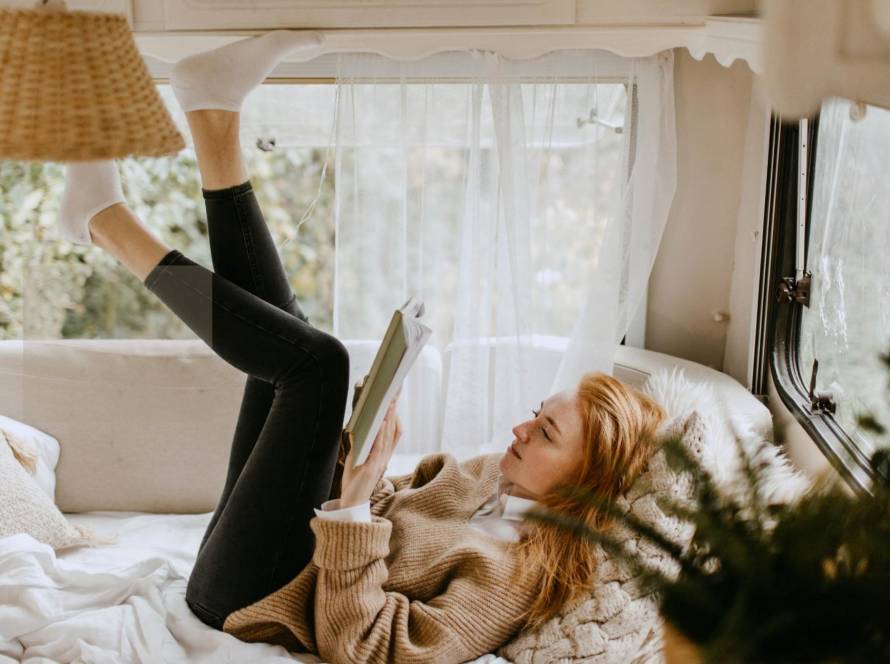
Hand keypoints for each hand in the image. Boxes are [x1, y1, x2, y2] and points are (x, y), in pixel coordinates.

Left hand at [340, 393, 402, 507]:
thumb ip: (361, 446)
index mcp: (383, 456)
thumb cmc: (355, 482)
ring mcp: (379, 463)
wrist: (352, 503)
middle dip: (394, 415)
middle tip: (394, 398)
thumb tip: (356, 429)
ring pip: (388, 438)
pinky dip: (380, 435)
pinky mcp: (372, 468)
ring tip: (389, 406)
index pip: (395, 435)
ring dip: (389, 421)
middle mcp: (384, 458)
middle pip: (393, 433)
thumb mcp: (359, 460)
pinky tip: (380, 424)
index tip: (395, 405)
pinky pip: (377, 449)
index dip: (396, 420)